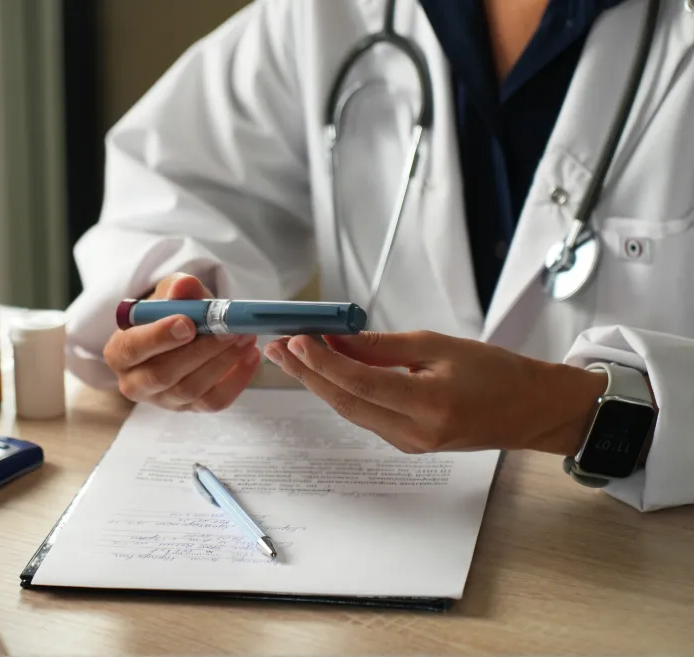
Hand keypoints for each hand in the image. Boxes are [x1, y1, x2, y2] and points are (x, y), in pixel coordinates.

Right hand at [103, 273, 259, 410]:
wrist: (182, 332)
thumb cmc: (169, 313)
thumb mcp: (170, 294)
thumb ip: (177, 289)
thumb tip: (185, 286)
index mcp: (120, 352)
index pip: (132, 349)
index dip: (159, 337)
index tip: (188, 323)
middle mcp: (135, 383)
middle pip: (163, 375)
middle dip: (200, 351)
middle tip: (228, 329)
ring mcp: (163, 400)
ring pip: (190, 389)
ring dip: (222, 361)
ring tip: (244, 336)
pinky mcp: (190, 409)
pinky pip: (214, 401)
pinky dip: (236, 379)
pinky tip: (250, 356)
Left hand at [263, 330, 606, 453]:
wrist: (531, 410)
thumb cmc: (496, 373)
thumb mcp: (439, 347)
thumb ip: (383, 347)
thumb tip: (337, 340)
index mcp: (429, 405)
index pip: (360, 383)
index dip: (323, 362)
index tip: (297, 338)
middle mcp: (415, 433)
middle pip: (346, 403)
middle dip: (307, 374)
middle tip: (277, 348)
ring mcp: (410, 443)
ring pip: (352, 411)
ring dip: (320, 383)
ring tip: (291, 355)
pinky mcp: (409, 443)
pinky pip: (366, 416)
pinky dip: (343, 392)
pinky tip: (327, 371)